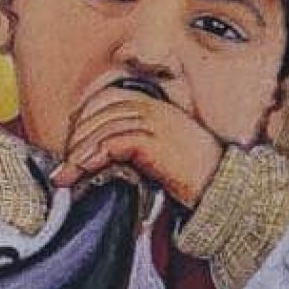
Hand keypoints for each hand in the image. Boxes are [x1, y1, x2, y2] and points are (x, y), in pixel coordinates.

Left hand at [50, 88, 222, 207]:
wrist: (224, 189)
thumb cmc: (195, 176)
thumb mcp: (163, 151)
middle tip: (64, 166)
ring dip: (79, 152)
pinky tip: (83, 170)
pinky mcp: (155, 142)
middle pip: (101, 111)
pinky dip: (93, 156)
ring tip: (67, 175)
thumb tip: (99, 155)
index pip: (108, 99)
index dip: (84, 118)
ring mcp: (156, 123)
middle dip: (76, 137)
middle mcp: (155, 108)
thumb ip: (136, 143)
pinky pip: (114, 142)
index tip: (72, 144)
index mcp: (156, 106)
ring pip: (103, 127)